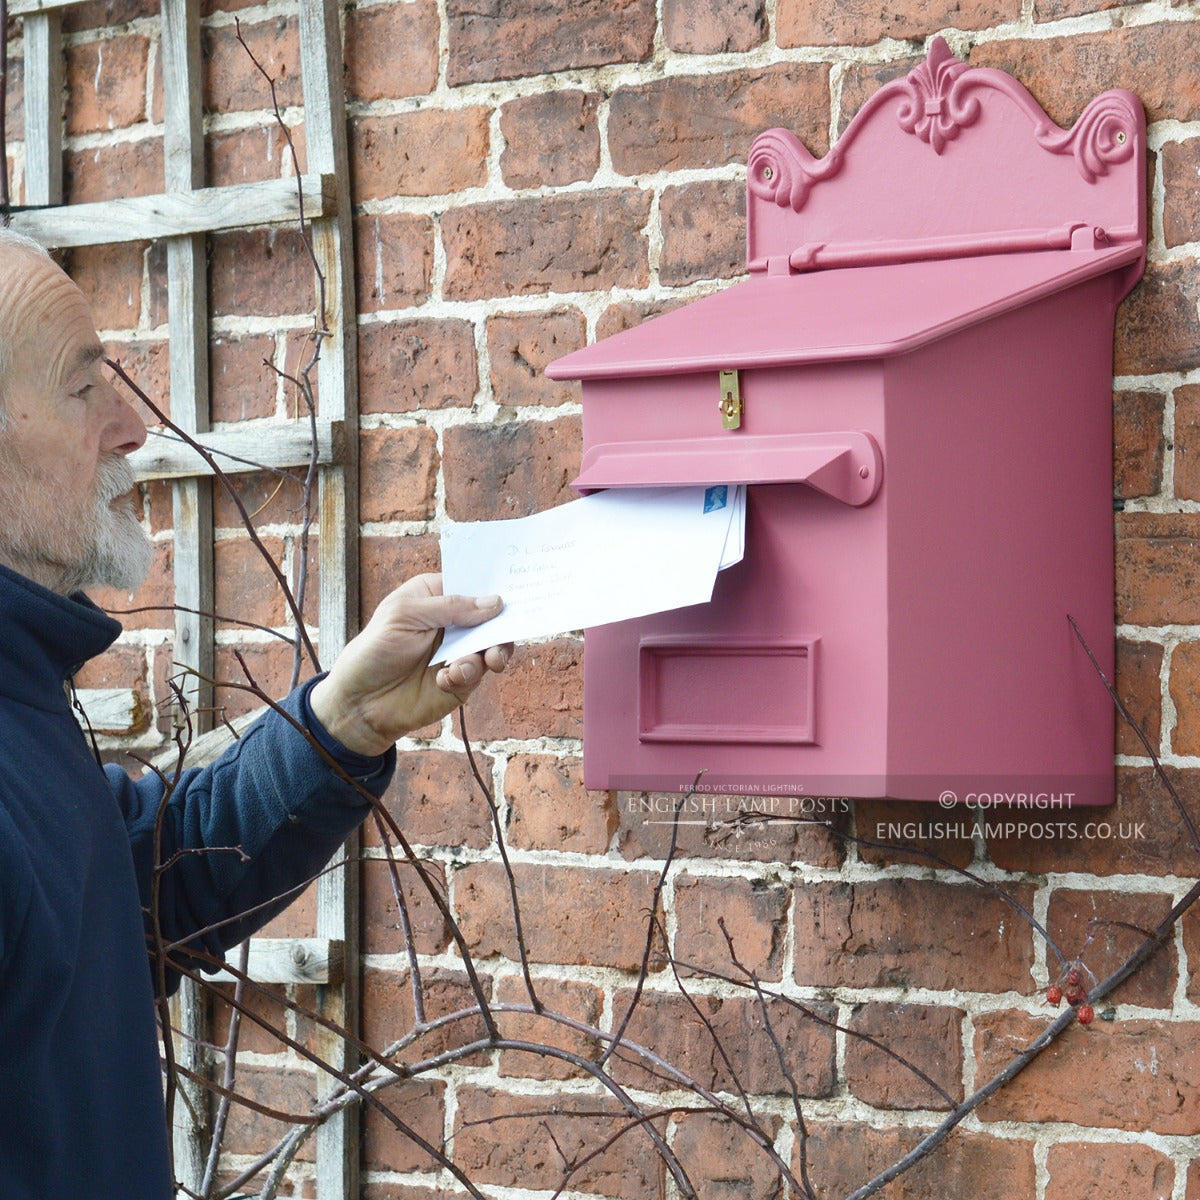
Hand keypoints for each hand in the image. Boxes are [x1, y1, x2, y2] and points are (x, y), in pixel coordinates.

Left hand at [308, 573, 510, 755]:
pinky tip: (444, 679)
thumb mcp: (405, 615)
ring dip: (488, 654)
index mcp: (436, 596)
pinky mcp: (462, 679)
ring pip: (494, 645)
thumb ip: (451, 606)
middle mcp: (452, 621)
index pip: (473, 584)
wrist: (362, 703)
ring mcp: (459, 650)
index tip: (516, 590)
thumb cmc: (375, 650)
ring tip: (470, 665)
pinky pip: (479, 672)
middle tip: (502, 637)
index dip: (494, 586)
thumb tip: (495, 602)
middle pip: (492, 616)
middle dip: (502, 625)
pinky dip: (465, 675)